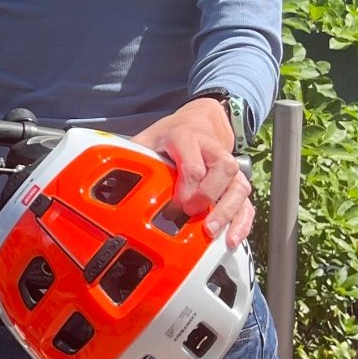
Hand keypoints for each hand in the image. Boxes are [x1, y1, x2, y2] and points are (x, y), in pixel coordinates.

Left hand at [132, 98, 254, 246]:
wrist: (202, 120)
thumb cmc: (173, 134)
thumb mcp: (151, 136)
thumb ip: (135, 154)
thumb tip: (111, 175)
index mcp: (187, 139)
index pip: (193, 164)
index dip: (187, 187)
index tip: (176, 205)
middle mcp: (213, 151)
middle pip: (222, 170)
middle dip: (209, 196)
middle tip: (192, 214)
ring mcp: (229, 166)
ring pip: (238, 185)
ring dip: (228, 211)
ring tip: (213, 233)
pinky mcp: (238, 181)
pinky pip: (247, 201)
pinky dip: (242, 221)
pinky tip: (233, 238)